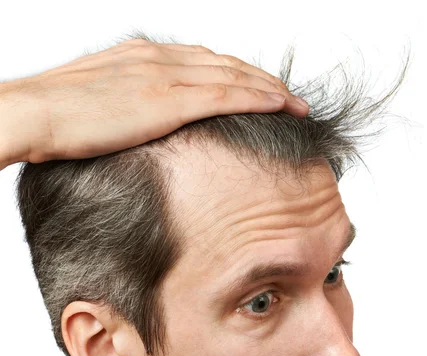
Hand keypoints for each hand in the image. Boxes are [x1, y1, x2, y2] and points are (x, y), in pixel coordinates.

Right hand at [0, 39, 307, 165]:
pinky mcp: (167, 100)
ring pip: (233, 75)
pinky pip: (224, 94)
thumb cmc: (54, 116)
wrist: (32, 114)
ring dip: (268, 87)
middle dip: (260, 78)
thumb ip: (124, 106)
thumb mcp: (96, 103)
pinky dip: (257, 97)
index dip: (234, 73)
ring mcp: (164, 75)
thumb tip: (136, 126)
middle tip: (287, 95)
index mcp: (141, 57)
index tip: (256, 87)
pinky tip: (279, 104)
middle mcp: (158, 58)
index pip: (202, 61)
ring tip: (294, 103)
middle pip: (224, 63)